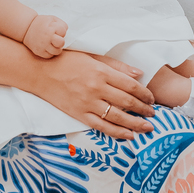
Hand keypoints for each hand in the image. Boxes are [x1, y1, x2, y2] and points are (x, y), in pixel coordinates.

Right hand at [24, 13, 66, 57]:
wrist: (26, 28)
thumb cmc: (41, 23)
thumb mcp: (52, 19)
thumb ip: (61, 24)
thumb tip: (66, 32)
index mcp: (50, 29)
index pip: (63, 32)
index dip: (61, 31)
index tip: (55, 30)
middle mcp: (46, 38)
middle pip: (61, 43)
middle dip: (60, 40)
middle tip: (56, 39)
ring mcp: (42, 46)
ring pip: (57, 51)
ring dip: (56, 47)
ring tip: (52, 43)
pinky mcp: (38, 52)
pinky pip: (50, 56)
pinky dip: (50, 52)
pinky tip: (47, 47)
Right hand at [28, 50, 154, 138]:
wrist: (39, 71)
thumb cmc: (66, 61)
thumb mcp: (92, 57)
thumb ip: (116, 66)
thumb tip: (139, 73)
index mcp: (101, 72)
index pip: (130, 85)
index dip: (144, 93)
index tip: (152, 98)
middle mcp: (96, 88)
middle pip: (127, 102)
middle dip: (143, 109)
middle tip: (153, 113)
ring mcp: (87, 103)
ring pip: (117, 117)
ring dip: (135, 123)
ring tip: (148, 127)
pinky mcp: (79, 114)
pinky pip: (101, 126)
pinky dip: (117, 132)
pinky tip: (129, 135)